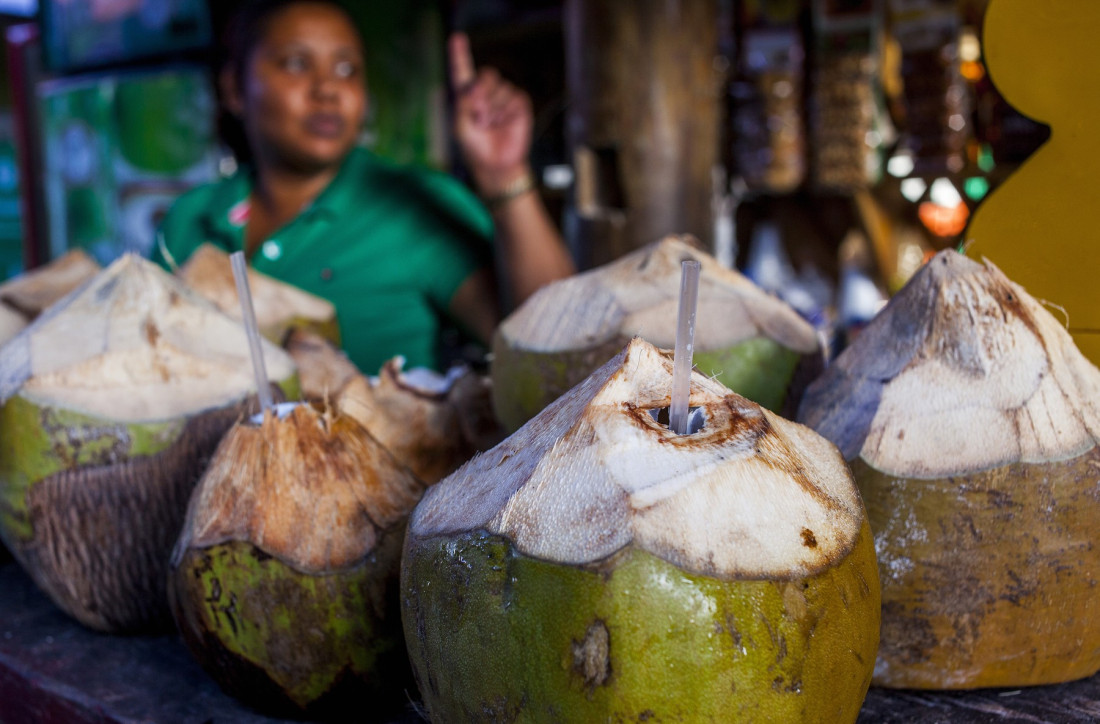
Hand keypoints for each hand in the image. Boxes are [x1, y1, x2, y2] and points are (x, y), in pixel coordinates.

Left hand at [448, 32, 533, 194]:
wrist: (496, 164)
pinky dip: (507, 112)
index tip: (457, 38)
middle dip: (482, 92)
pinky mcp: (519, 104)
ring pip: (501, 87)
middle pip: (487, 74)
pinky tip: (503, 124)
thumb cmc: (475, 147)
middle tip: (479, 115)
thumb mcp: (459, 127)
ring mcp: (504, 97)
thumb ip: (462, 104)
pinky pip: (514, 97)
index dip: (460, 54)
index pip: (463, 70)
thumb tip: (475, 87)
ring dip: (494, 108)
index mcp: (467, 95)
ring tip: (490, 126)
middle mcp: (485, 92)